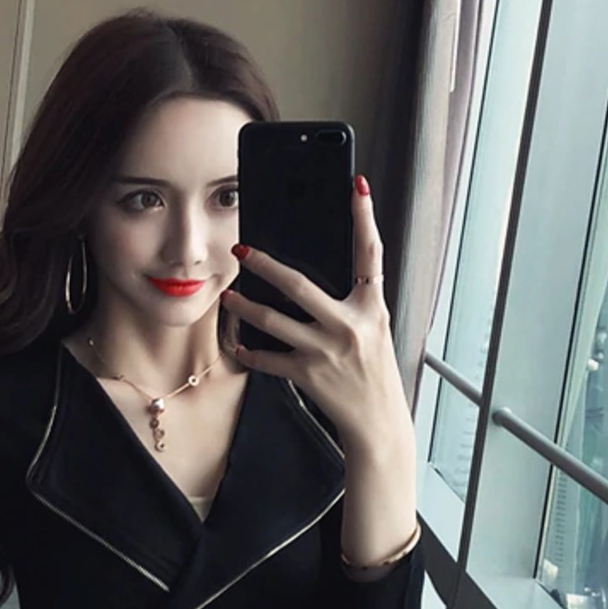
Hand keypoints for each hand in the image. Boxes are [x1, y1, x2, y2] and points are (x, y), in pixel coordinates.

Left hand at [221, 176, 407, 456]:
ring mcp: (326, 351)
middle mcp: (349, 325)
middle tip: (243, 250)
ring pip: (274, 321)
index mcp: (371, 308)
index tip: (355, 188)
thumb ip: (354, 301)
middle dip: (265, 266)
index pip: (370, 253)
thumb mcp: (375, 329)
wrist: (377, 421)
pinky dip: (250, 352)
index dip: (365, 218)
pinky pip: (269, 359)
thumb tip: (321, 278)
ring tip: (230, 295)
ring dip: (245, 307)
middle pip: (299, 285)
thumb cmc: (374, 373)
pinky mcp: (308, 375)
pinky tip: (238, 344)